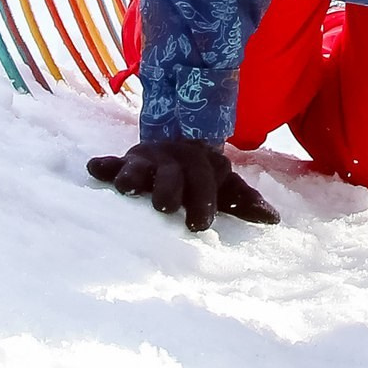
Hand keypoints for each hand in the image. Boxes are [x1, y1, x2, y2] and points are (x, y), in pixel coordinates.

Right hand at [86, 139, 279, 230]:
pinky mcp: (124, 162)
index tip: (199, 226)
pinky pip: (112, 163)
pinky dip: (104, 165)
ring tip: (126, 188)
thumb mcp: (225, 185)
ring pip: (139, 167)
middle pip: (171, 174)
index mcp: (200, 166)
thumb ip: (245, 200)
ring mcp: (147, 161)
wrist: (177, 141)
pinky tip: (94, 169)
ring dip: (133, 175)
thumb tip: (273, 220)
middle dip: (169, 188)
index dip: (203, 201)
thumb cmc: (203, 177)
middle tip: (165, 207)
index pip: (204, 181)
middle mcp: (173, 161)